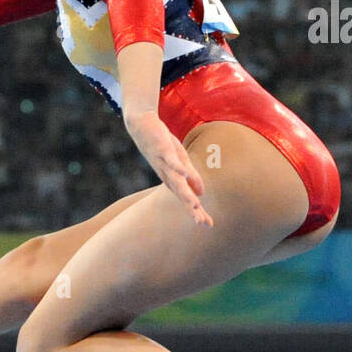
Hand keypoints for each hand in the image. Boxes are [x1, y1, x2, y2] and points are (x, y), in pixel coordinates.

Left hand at [126, 111, 212, 226]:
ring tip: (195, 204)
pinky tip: (185, 173)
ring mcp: (164, 163)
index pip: (187, 198)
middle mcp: (168, 175)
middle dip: (192, 209)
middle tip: (202, 223)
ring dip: (185, 193)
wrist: (141, 126)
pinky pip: (171, 160)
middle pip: (181, 194)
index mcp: (173, 179)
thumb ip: (191, 178)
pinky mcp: (163, 150)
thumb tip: (201, 194)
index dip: (197, 211)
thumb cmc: (163, 145)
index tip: (209, 225)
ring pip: (176, 181)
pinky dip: (178, 167)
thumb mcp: (181, 161)